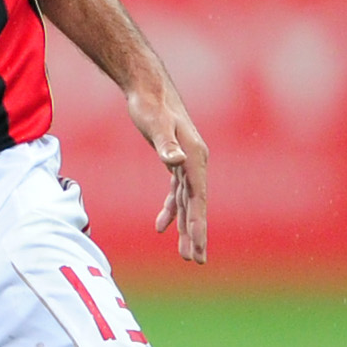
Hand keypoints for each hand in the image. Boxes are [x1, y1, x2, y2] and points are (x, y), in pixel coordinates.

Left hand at [127, 80, 208, 263]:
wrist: (148, 86)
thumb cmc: (151, 105)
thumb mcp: (156, 125)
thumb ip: (166, 145)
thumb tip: (176, 161)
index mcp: (195, 158)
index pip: (199, 200)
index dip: (198, 227)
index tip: (198, 250)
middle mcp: (195, 162)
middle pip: (197, 205)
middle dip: (195, 234)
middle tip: (194, 260)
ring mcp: (187, 162)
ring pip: (187, 202)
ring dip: (185, 227)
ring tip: (184, 255)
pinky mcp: (175, 159)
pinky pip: (177, 191)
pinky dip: (171, 209)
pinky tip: (161, 226)